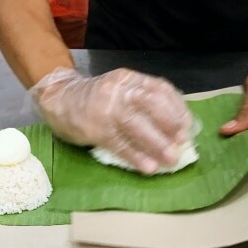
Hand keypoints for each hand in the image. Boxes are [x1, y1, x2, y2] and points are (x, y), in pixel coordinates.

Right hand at [30, 67, 193, 173]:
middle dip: (170, 124)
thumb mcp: (120, 89)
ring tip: (170, 160)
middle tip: (183, 142)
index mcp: (129, 79)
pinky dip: (136, 156)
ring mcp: (106, 109)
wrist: (59, 100)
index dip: (177, 108)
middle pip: (151, 105)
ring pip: (136, 125)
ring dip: (156, 144)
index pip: (160, 89)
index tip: (188, 126)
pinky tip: (148, 167)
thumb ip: (142, 100)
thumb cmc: (95, 99)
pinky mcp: (95, 129)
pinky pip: (119, 144)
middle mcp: (119, 90)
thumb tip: (173, 127)